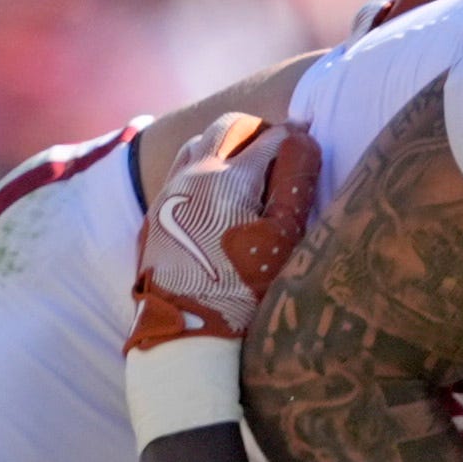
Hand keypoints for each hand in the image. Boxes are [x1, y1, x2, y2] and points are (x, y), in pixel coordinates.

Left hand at [132, 115, 320, 355]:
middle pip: (226, 128)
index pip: (268, 137)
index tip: (308, 143)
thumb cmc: (245, 289)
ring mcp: (168, 195)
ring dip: (224, 148)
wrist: (187, 334)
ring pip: (197, 147)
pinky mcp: (154, 218)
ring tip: (246, 173)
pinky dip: (201, 172)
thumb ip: (295, 182)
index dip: (293, 137)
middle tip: (277, 153)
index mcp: (228, 176)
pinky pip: (178, 176)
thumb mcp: (283, 238)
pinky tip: (216, 200)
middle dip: (255, 132)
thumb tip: (303, 139)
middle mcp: (192, 175)